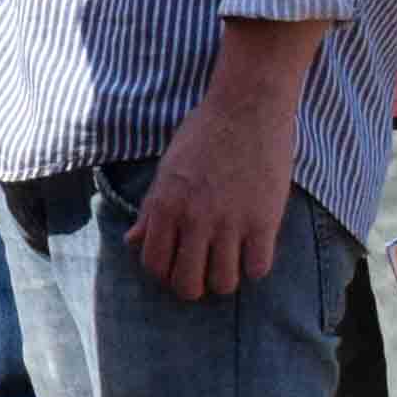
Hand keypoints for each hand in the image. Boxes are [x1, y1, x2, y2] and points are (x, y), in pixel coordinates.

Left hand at [130, 93, 298, 298]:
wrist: (247, 109)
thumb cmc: (203, 135)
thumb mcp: (166, 169)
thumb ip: (151, 210)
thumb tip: (132, 241)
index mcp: (165, 206)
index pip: (154, 264)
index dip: (164, 273)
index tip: (177, 267)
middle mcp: (193, 219)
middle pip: (187, 283)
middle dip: (193, 287)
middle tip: (203, 274)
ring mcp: (229, 223)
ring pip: (223, 283)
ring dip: (225, 279)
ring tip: (229, 263)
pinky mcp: (264, 221)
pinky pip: (257, 268)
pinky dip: (255, 266)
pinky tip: (253, 251)